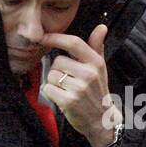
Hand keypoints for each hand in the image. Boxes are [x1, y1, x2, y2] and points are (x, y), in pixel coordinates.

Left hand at [40, 24, 119, 146]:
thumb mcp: (100, 68)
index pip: (74, 43)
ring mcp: (79, 88)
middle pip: (57, 62)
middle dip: (57, 70)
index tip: (43, 37)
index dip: (56, 38)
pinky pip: (48, 89)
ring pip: (51, 76)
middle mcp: (89, 74)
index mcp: (96, 62)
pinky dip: (50, 93)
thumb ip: (97, 47)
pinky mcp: (69, 101)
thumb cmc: (97, 91)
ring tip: (66, 90)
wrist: (100, 119)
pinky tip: (61, 98)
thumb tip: (101, 27)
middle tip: (67, 81)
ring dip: (53, 83)